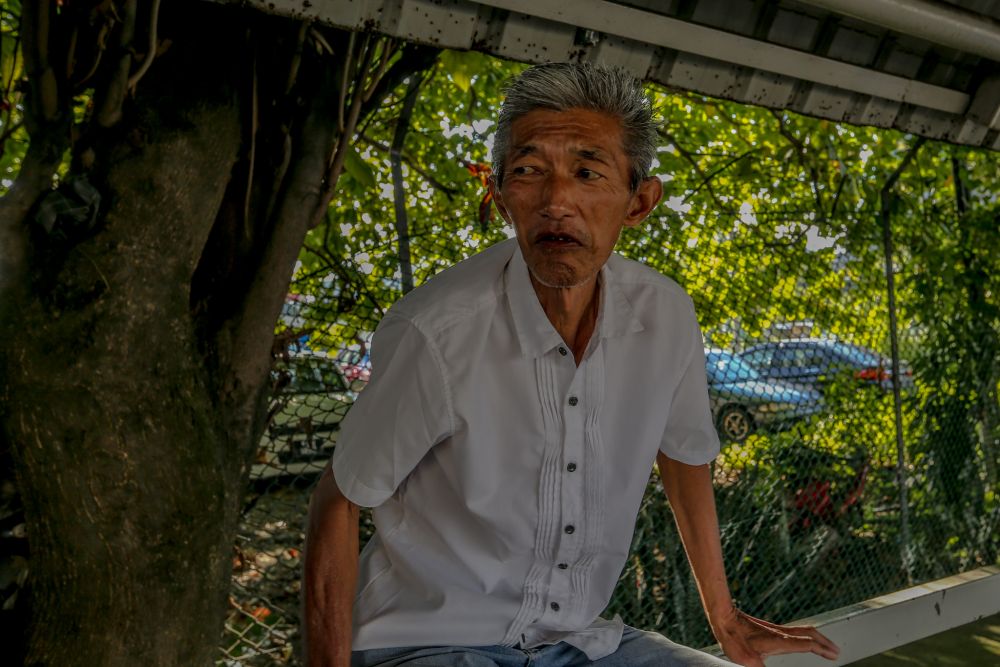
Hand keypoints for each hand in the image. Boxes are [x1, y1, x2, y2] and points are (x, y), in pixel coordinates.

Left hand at [710, 605, 839, 666]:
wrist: (724, 617)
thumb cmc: (733, 638)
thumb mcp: (746, 660)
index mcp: (779, 640)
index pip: (806, 643)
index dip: (822, 649)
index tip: (835, 655)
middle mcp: (781, 633)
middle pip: (809, 633)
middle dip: (824, 642)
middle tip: (836, 651)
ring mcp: (776, 630)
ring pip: (803, 630)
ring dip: (817, 637)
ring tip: (825, 646)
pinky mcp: (770, 629)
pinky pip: (795, 631)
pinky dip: (806, 635)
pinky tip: (803, 640)